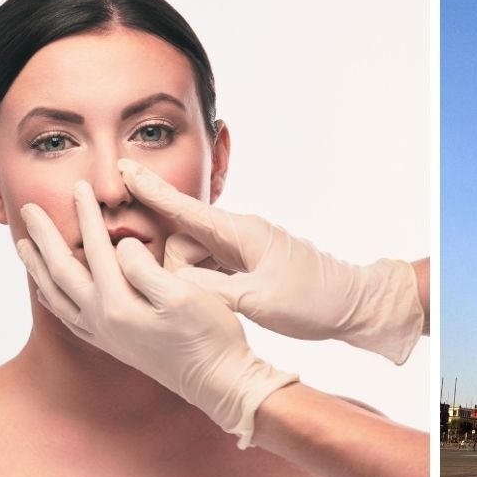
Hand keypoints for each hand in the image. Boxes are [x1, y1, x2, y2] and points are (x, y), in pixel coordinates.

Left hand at [17, 180, 296, 447]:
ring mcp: (105, 335)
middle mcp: (102, 321)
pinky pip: (70, 318)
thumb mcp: (183, 295)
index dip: (87, 215)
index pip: (96, 248)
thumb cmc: (209, 336)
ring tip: (23, 246)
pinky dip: (53, 300)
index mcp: (118, 304)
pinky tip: (48, 293)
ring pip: (58, 296)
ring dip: (38, 268)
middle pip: (62, 270)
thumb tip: (122, 246)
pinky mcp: (113, 345)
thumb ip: (144, 269)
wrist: (218, 382)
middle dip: (44, 238)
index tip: (79, 187)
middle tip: (28, 209)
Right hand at [119, 159, 423, 363]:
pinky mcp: (247, 266)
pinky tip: (208, 305)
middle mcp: (238, 234)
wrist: (354, 306)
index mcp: (240, 233)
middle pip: (182, 242)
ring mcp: (242, 249)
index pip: (184, 208)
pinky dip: (203, 284)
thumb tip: (171, 282)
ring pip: (194, 259)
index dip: (151, 191)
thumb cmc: (313, 301)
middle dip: (174, 268)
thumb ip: (210, 289)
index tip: (122, 169)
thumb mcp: (258, 300)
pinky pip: (210, 269)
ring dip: (191, 281)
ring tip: (213, 307)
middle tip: (200, 297)